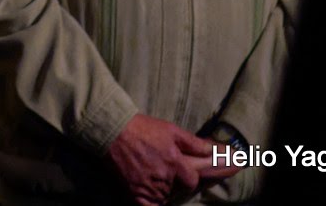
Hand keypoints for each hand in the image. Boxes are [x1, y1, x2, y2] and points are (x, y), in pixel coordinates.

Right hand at [105, 114, 239, 205]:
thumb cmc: (142, 128)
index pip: (192, 179)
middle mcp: (164, 176)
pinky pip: (149, 205)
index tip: (184, 172)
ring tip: (152, 177)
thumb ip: (193, 143)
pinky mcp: (134, 191)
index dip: (189, 176)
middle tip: (163, 171)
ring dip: (162, 189)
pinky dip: (152, 203)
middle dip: (173, 182)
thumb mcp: (171, 129)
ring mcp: (148, 186)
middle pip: (177, 189)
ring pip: (163, 196)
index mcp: (175, 161)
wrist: (112, 129)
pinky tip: (151, 196)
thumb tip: (213, 150)